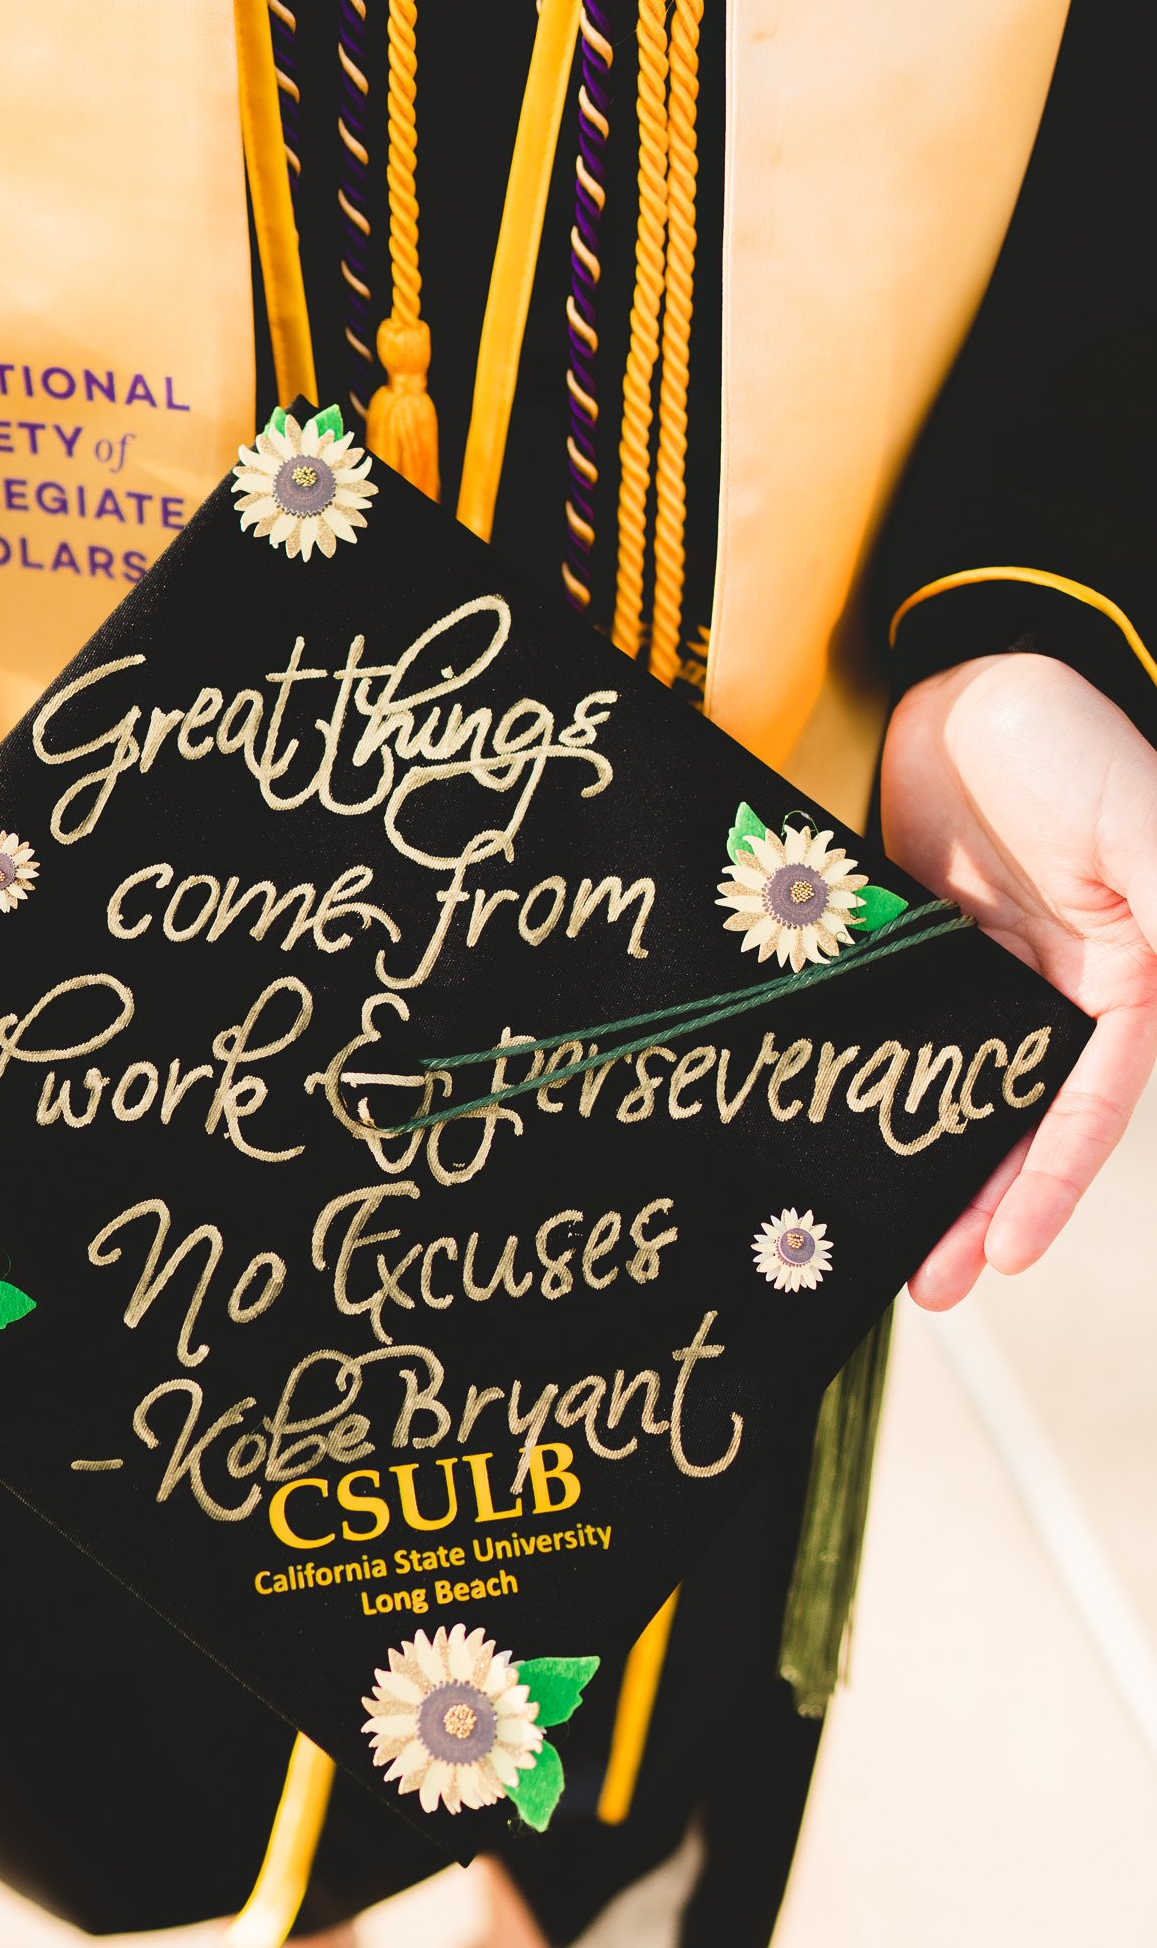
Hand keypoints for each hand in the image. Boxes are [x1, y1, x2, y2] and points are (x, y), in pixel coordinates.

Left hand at [881, 654, 1156, 1308]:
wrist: (970, 663)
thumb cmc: (1073, 739)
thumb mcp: (1144, 832)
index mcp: (1122, 985)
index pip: (1085, 1113)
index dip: (1046, 1188)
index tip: (1005, 1257)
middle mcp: (1051, 993)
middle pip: (1009, 1121)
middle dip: (972, 1205)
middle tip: (924, 1284)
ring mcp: (977, 971)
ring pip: (943, 1088)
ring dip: (913, 1159)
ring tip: (866, 1234)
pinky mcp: (913, 942)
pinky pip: (889, 1029)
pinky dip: (864, 1079)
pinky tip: (823, 1127)